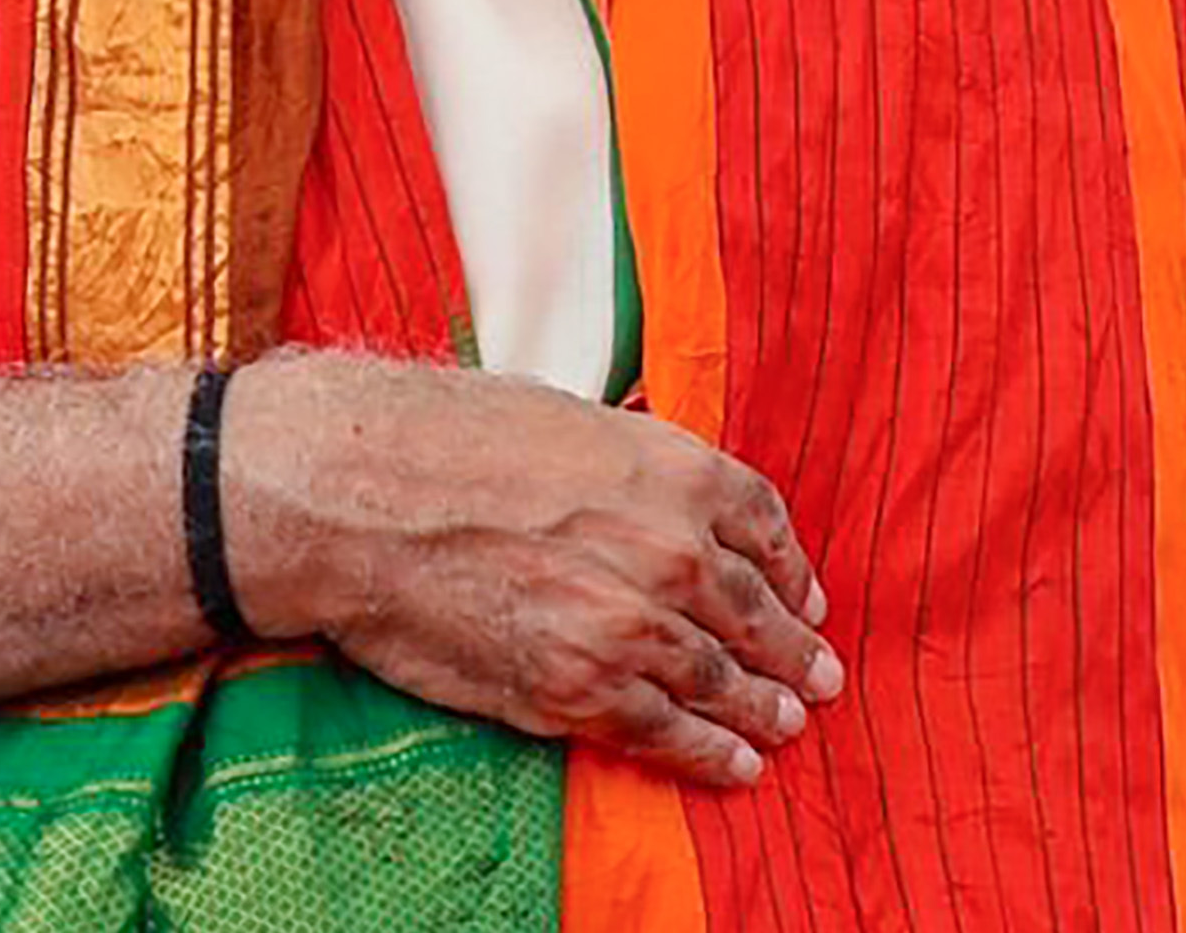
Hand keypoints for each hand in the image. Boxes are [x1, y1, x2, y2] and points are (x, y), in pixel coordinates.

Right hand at [218, 355, 839, 795]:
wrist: (365, 493)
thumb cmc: (448, 438)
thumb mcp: (565, 419)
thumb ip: (629, 464)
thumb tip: (654, 491)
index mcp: (674, 467)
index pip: (765, 524)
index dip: (792, 568)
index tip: (804, 596)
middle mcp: (672, 548)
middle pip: (757, 611)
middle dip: (793, 650)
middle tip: (819, 677)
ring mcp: (632, 625)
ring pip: (722, 680)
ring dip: (763, 708)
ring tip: (786, 726)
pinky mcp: (583, 689)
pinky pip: (669, 733)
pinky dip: (711, 755)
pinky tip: (736, 766)